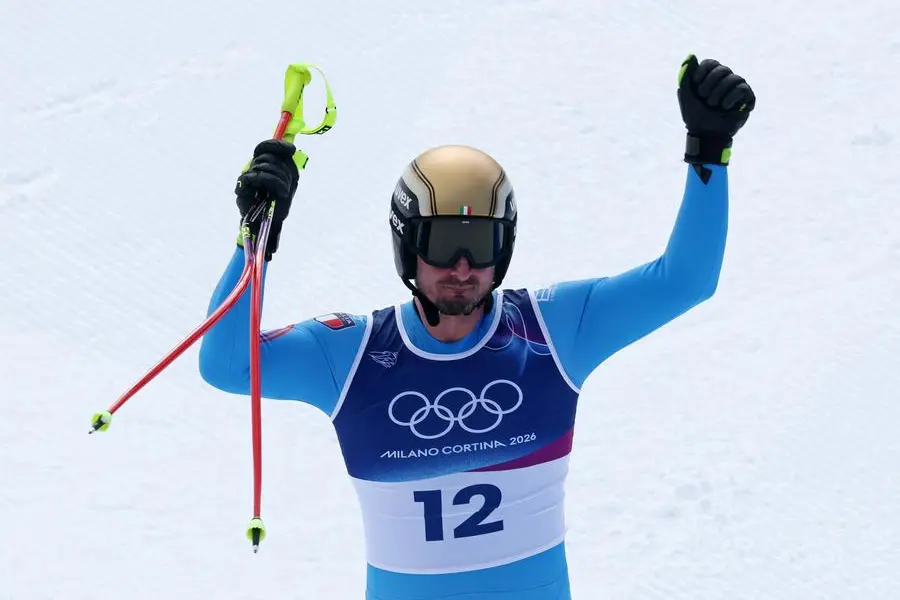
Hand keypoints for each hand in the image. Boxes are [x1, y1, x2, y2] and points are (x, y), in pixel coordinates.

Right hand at [234, 139, 300, 258]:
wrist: (271, 221)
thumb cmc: (279, 202)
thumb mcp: (290, 180)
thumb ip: (288, 163)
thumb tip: (290, 150)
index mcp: (263, 165)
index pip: (264, 147)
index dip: (276, 146)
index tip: (291, 150)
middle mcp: (253, 168)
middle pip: (267, 157)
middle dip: (283, 171)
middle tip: (287, 187)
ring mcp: (246, 177)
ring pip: (263, 166)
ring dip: (280, 179)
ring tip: (284, 193)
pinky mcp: (241, 187)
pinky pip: (256, 176)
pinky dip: (273, 182)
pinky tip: (281, 192)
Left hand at [677, 54, 755, 164]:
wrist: (706, 134)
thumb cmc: (695, 115)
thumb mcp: (686, 95)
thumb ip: (686, 75)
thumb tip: (691, 55)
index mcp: (711, 77)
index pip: (710, 63)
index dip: (703, 73)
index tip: (696, 86)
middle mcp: (726, 79)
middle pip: (722, 69)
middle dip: (709, 85)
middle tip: (704, 98)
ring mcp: (738, 87)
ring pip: (733, 78)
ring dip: (719, 93)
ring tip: (714, 105)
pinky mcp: (748, 97)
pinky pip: (742, 88)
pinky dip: (730, 98)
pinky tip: (725, 108)